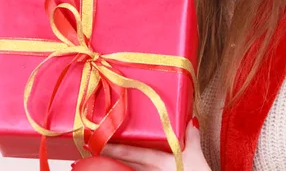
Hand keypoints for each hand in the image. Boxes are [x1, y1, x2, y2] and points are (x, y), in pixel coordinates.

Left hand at [72, 118, 209, 170]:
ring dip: (110, 166)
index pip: (132, 152)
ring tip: (92, 160)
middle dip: (105, 155)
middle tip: (87, 146)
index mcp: (159, 161)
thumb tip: (190, 121)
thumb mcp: (198, 157)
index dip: (113, 146)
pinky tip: (110, 170)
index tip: (96, 140)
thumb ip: (192, 137)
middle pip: (122, 163)